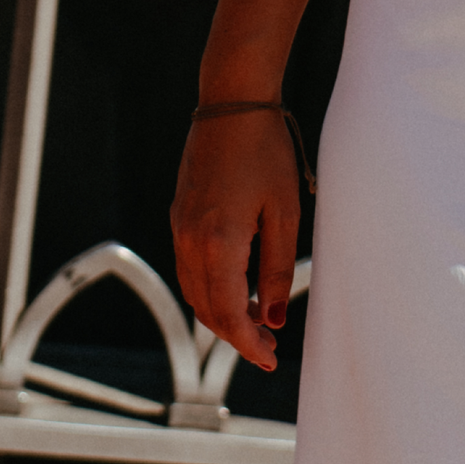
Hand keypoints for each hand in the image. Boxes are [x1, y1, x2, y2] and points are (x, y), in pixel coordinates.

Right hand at [170, 111, 301, 373]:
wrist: (232, 104)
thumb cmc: (266, 153)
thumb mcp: (286, 214)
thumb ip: (277, 269)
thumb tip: (271, 316)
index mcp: (218, 243)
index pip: (227, 313)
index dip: (247, 343)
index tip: (269, 359)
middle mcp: (190, 239)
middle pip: (205, 308)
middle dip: (235, 334)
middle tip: (267, 346)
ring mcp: (179, 225)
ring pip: (193, 289)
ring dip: (220, 312)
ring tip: (256, 319)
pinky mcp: (179, 213)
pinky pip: (188, 266)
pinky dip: (209, 287)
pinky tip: (237, 285)